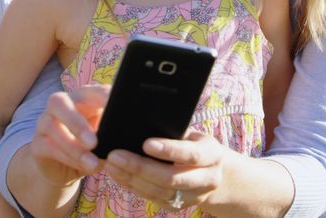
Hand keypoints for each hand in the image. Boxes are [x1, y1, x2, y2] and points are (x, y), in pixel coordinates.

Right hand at [30, 85, 109, 186]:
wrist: (65, 168)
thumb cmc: (92, 147)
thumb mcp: (106, 138)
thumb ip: (113, 131)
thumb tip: (125, 137)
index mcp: (83, 98)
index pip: (92, 90)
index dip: (103, 97)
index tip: (117, 108)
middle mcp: (60, 105)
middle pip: (59, 101)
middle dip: (76, 121)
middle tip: (94, 143)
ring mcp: (45, 122)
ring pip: (51, 126)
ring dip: (73, 146)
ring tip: (93, 163)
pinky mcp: (37, 144)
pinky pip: (47, 147)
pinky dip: (67, 157)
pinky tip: (83, 167)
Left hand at [101, 131, 229, 209]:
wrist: (214, 173)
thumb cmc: (194, 143)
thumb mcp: (192, 134)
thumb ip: (173, 131)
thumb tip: (140, 120)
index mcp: (213, 154)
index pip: (191, 154)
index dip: (169, 150)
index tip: (145, 143)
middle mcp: (208, 179)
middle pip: (171, 178)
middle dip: (140, 167)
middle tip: (115, 155)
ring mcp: (194, 197)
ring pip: (160, 191)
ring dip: (131, 179)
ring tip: (111, 165)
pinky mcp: (179, 206)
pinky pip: (153, 198)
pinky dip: (133, 187)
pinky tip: (118, 176)